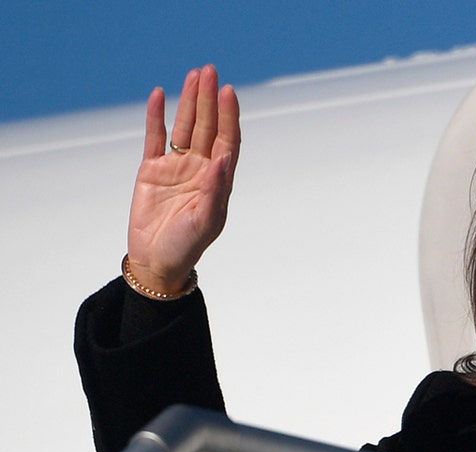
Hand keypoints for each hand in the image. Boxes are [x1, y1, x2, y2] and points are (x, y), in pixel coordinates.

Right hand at [127, 65, 239, 293]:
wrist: (156, 261)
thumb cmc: (186, 246)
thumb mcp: (205, 221)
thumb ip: (215, 191)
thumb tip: (223, 160)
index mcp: (219, 180)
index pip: (227, 140)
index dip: (228, 116)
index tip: (229, 92)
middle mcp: (200, 169)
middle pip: (207, 127)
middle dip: (209, 100)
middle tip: (210, 71)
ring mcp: (176, 167)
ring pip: (184, 127)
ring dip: (189, 102)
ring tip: (194, 76)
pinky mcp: (151, 170)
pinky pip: (155, 137)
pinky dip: (157, 117)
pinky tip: (160, 96)